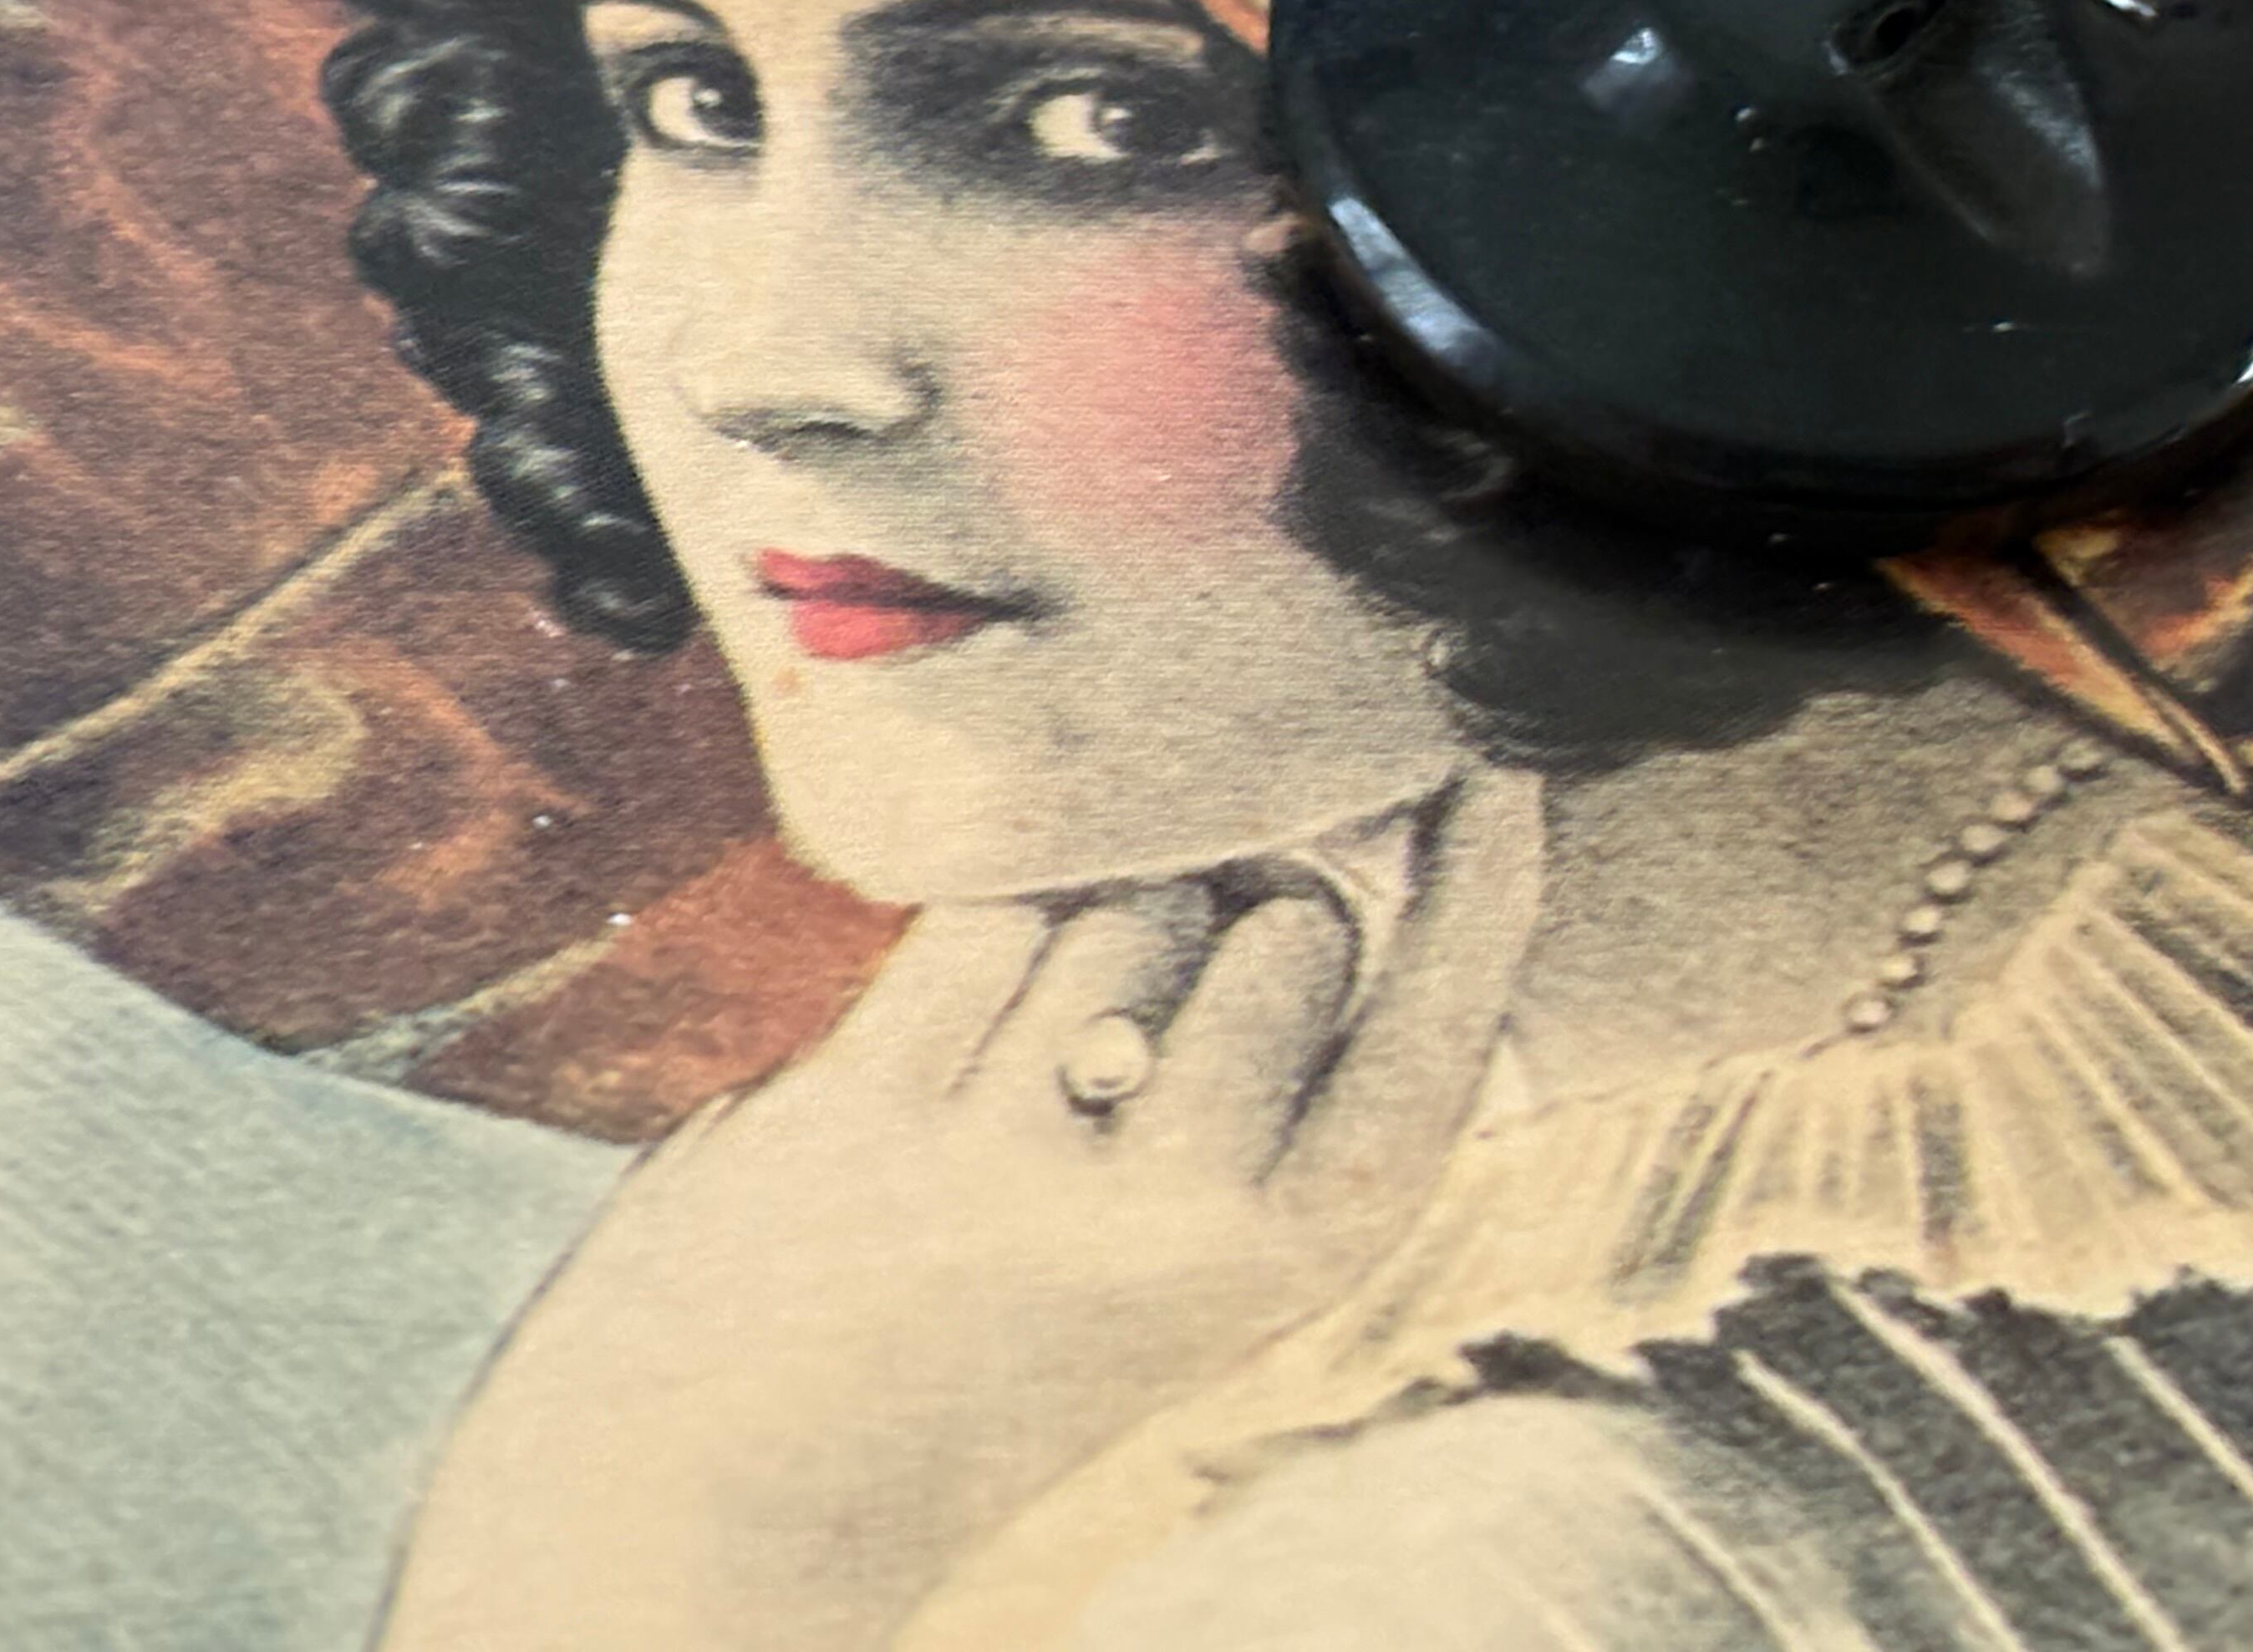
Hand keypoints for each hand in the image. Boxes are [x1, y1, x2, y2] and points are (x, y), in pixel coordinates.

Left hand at [375, 769, 1541, 1651]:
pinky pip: (991, 908)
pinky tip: (945, 1042)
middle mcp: (1185, 1212)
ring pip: (1137, 898)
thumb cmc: (1011, 1331)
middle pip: (1290, 921)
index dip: (1485, 883)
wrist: (762, 1478)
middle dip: (1242, 923)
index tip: (1491, 774)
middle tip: (1153, 1037)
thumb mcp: (1208, 1261)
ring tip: (1029, 1071)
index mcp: (1297, 1259)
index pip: (1445, 1023)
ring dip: (1097, 928)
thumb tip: (1315, 856)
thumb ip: (1288, 1098)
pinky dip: (979, 938)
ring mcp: (1030, 1155)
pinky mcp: (882, 1100)